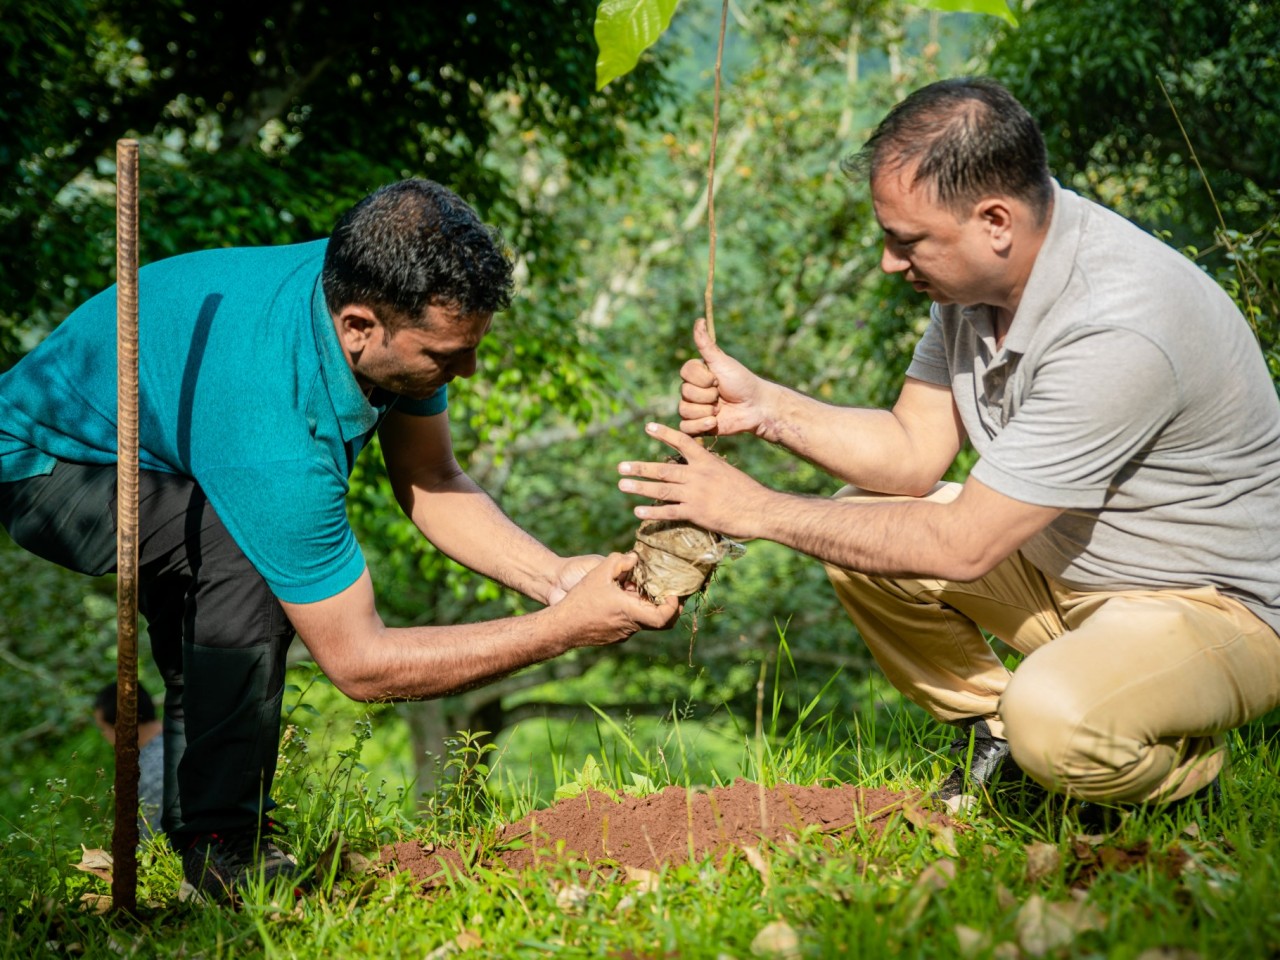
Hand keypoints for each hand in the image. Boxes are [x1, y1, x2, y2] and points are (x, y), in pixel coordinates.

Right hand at [556, 552, 680, 645]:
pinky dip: (632, 612)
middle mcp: (630, 627)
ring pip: (643, 621)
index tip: (672, 594)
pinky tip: (621, 598)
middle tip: (669, 592)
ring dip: (645, 607)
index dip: (673, 606)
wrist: (561, 627)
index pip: (665, 618)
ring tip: (639, 590)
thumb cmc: (580, 600)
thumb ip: (618, 561)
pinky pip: (630, 624)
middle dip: (666, 606)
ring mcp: (622, 634)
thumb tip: (634, 557)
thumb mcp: (598, 573)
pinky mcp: (614, 636)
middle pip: (660, 621)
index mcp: (631, 613)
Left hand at [617, 422, 772, 540]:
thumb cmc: (748, 492)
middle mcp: (698, 475)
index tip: (649, 427)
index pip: (683, 442)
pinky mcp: (696, 512)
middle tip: (621, 467)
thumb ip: (710, 470)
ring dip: (640, 487)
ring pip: (661, 489)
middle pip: (663, 469)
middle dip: (640, 467)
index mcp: (707, 462)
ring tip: (622, 485)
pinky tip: (638, 511)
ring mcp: (695, 494)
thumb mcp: (728, 473)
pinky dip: (652, 512)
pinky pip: (669, 512)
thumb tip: (698, 469)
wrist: (761, 509)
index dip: (665, 434)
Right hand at [679, 318, 773, 438]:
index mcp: (696, 374)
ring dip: (706, 410)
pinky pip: (685, 427)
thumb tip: (699, 320)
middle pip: (685, 393)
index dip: (702, 378)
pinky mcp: (698, 426)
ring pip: (684, 410)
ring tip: (720, 409)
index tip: (717, 379)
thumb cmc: (742, 382)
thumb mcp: (722, 361)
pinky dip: (700, 425)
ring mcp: (695, 409)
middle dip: (708, 396)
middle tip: (722, 395)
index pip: (685, 373)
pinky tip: (715, 421)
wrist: (756, 406)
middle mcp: (693, 391)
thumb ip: (706, 344)